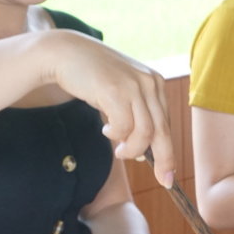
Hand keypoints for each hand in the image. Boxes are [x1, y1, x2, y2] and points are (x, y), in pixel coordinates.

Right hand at [42, 31, 175, 185]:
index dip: (168, 150)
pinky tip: (106, 129)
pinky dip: (116, 135)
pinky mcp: (115, 90)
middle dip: (164, 159)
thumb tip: (142, 152)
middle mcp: (150, 82)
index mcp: (155, 82)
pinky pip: (123, 127)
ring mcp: (134, 86)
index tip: (168, 174)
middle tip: (163, 180)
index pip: (166, 123)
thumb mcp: (121, 92)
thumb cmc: (93, 77)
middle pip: (162, 131)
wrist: (65, 52)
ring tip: (119, 151)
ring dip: (132, 149)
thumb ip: (135, 115)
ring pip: (145, 133)